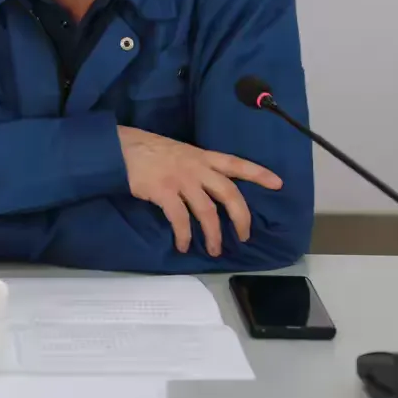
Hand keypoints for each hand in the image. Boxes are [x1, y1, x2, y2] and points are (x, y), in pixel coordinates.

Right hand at [117, 125, 281, 255]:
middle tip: (244, 236)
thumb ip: (194, 167)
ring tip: (214, 249)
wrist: (119, 148)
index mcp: (201, 156)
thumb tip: (204, 188)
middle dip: (241, 216)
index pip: (236, 163)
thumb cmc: (146, 150)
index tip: (278, 183)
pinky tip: (183, 245)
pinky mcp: (163, 192)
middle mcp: (196, 167)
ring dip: (213, 234)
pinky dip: (184, 235)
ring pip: (207, 211)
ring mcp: (180, 179)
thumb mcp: (177, 152)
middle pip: (229, 193)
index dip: (258, 173)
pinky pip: (180, 219)